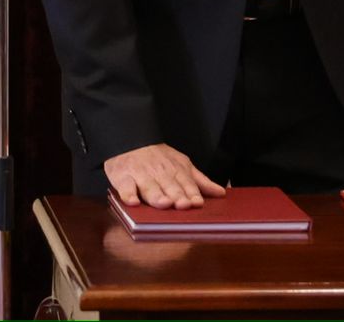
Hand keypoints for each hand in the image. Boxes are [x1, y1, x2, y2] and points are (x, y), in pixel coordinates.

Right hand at [104, 143, 226, 209]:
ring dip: (156, 195)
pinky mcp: (122, 178)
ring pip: (149, 187)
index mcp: (175, 170)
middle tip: (183, 205)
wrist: (130, 140)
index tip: (197, 202)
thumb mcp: (181, 164)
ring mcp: (140, 175)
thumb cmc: (157, 157)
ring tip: (164, 203)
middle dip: (177, 195)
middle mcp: (159, 173)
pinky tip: (133, 202)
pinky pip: (125, 187)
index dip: (191, 193)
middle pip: (169, 186)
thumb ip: (199, 181)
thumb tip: (221, 192)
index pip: (186, 183)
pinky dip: (128, 194)